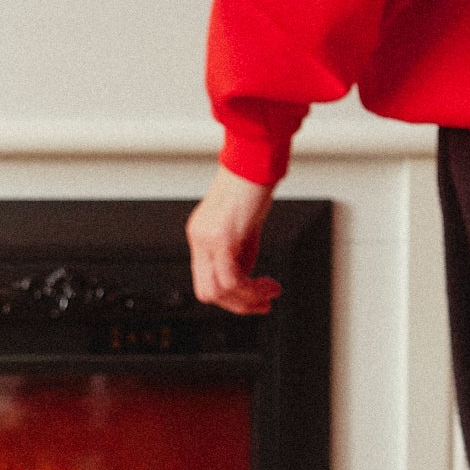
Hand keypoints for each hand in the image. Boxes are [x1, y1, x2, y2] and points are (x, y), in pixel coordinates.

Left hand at [187, 167, 280, 313]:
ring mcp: (208, 239)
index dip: (230, 299)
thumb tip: (249, 276)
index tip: (253, 301)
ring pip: (219, 290)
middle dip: (238, 306)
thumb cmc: (251, 185)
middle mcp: (199, 239)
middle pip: (207, 292)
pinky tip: (269, 284)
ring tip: (270, 294)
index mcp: (201, 236)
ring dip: (249, 300)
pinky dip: (253, 289)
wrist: (253, 164)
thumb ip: (242, 251)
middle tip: (262, 305)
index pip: (205, 281)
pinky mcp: (223, 237)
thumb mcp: (244, 225)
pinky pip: (233, 279)